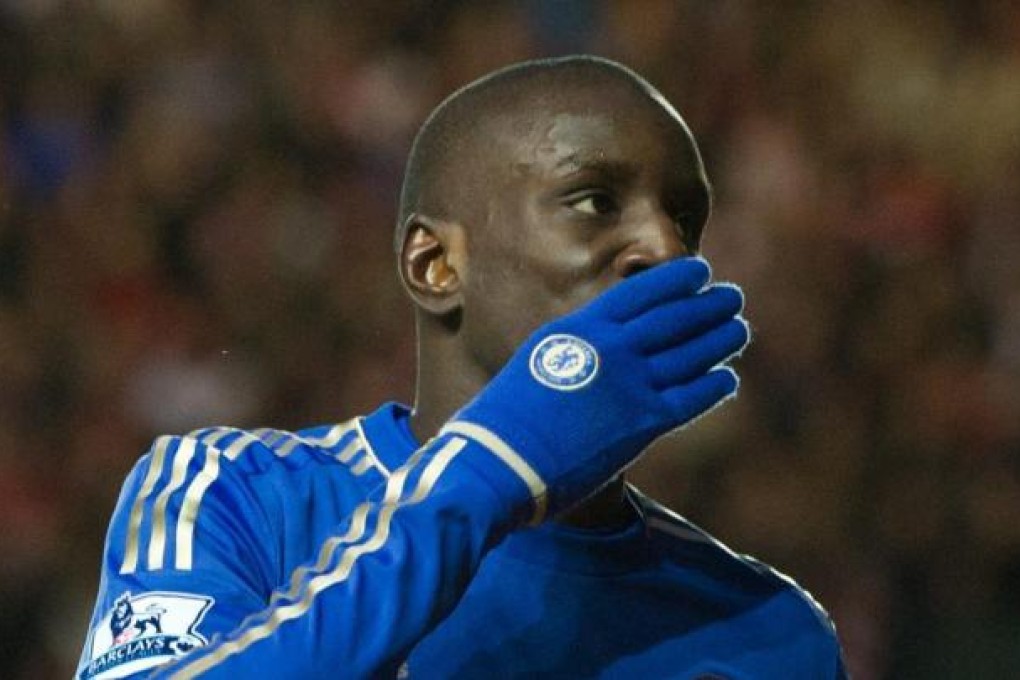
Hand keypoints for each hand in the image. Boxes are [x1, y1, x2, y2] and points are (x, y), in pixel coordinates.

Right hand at [443, 256, 748, 519]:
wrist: (499, 459)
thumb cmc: (507, 418)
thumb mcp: (540, 362)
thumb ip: (576, 350)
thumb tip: (599, 347)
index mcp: (582, 328)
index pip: (642, 293)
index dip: (677, 280)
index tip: (700, 272)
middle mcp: (612, 349)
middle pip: (676, 318)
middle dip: (709, 304)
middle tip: (731, 297)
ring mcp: (631, 385)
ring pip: (692, 353)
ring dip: (721, 338)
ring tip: (739, 329)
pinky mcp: (644, 424)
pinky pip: (693, 398)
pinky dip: (715, 385)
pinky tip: (728, 379)